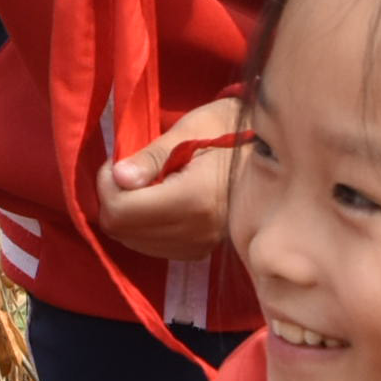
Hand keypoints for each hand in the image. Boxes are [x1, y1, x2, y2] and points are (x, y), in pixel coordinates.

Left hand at [83, 101, 244, 260]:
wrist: (275, 155)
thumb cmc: (231, 131)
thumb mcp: (191, 129)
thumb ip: (151, 157)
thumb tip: (119, 177)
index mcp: (193, 200)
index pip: (122, 211)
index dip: (106, 186)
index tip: (116, 162)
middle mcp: (196, 231)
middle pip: (123, 232)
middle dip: (113, 200)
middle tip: (125, 171)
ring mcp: (200, 245)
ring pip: (135, 243)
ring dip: (127, 214)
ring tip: (143, 185)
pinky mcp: (201, 250)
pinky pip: (154, 247)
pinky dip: (144, 226)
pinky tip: (156, 201)